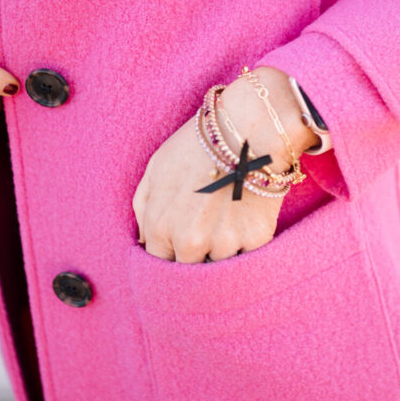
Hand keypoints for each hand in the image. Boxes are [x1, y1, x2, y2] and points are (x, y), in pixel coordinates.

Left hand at [132, 66, 319, 262]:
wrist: (247, 129)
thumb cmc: (197, 144)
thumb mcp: (156, 168)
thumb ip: (143, 209)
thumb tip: (145, 241)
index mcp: (161, 227)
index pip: (159, 261)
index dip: (168, 251)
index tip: (178, 241)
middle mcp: (190, 241)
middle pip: (187, 271)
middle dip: (192, 256)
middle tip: (203, 229)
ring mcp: (224, 243)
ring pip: (217, 266)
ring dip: (219, 251)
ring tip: (225, 219)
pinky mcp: (256, 240)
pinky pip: (246, 256)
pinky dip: (245, 242)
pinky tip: (244, 216)